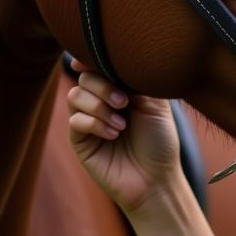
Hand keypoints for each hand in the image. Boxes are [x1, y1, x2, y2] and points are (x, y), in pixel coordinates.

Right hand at [67, 58, 180, 214]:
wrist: (156, 178)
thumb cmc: (161, 141)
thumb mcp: (157, 105)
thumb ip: (138, 81)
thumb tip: (119, 60)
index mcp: (120, 89)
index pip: (100, 67)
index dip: (93, 58)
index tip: (93, 57)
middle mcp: (101, 102)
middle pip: (84, 77)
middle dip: (102, 86)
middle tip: (124, 101)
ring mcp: (88, 120)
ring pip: (75, 96)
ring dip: (99, 105)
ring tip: (121, 123)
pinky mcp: (80, 141)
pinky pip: (75, 120)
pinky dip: (95, 123)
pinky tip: (114, 134)